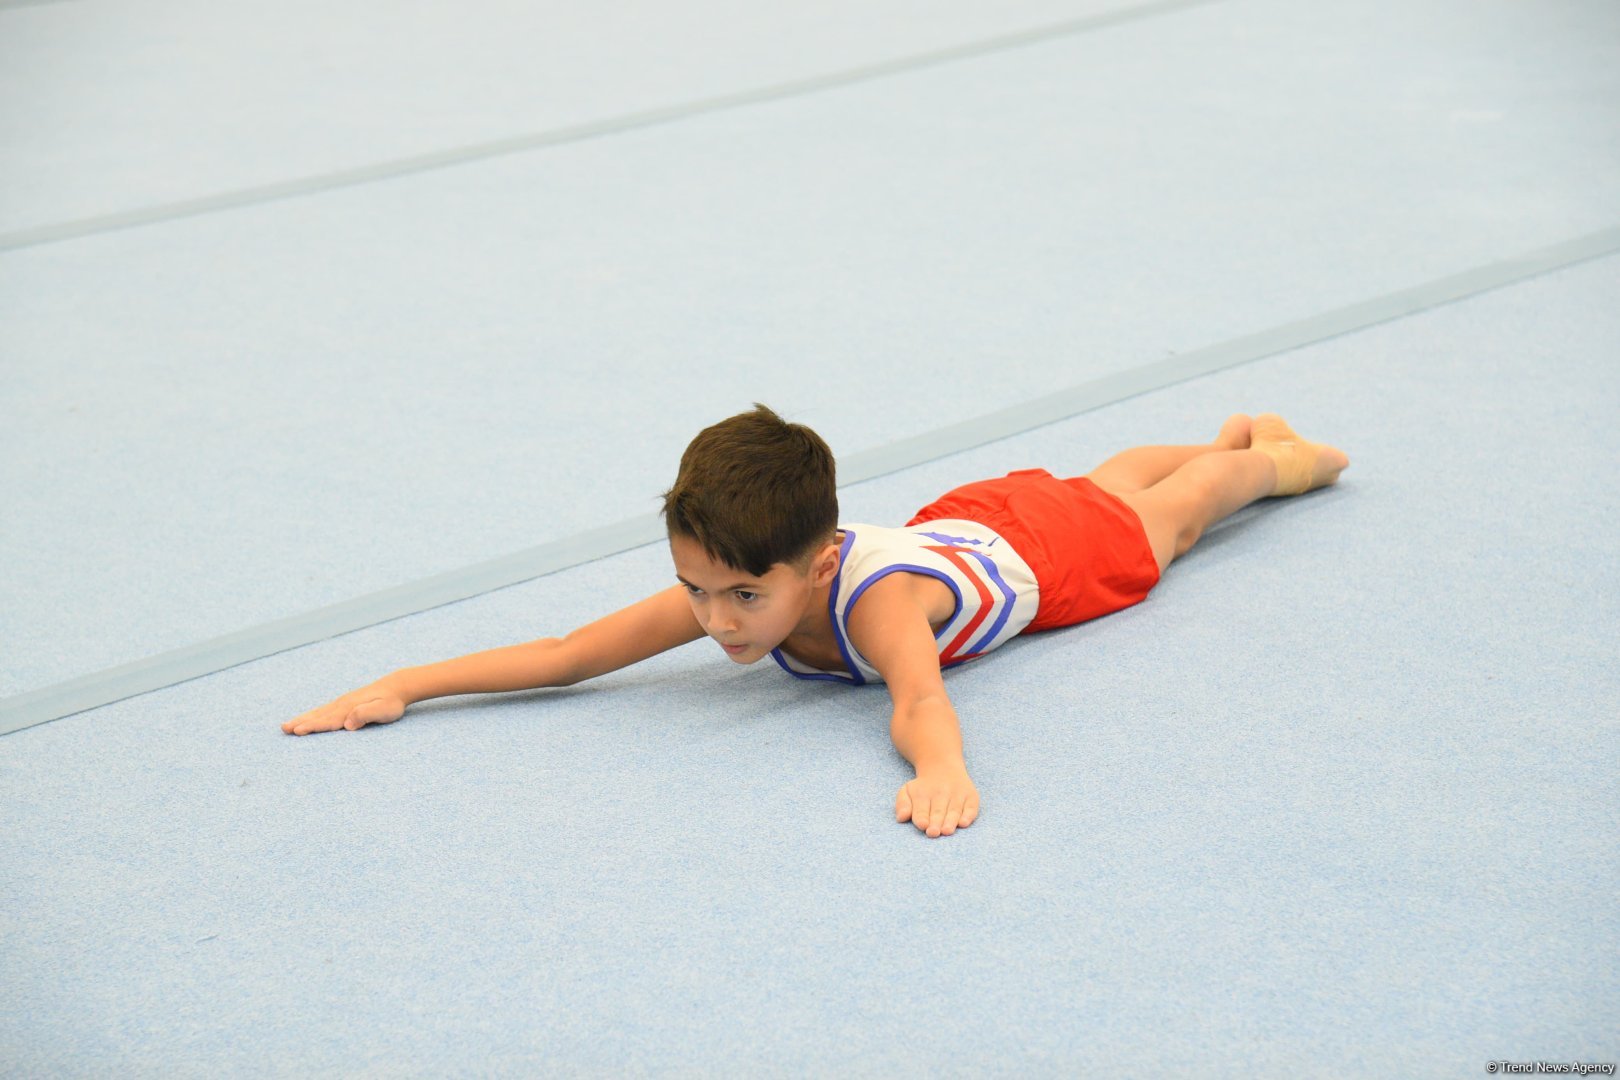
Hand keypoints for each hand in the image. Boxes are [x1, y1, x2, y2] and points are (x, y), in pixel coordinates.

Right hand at [282, 679, 407, 735]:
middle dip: (301, 723)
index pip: (328, 720)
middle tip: (283, 729)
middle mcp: (342, 705)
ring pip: (318, 713)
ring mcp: (342, 703)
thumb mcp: (384, 710)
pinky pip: (323, 711)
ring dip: (302, 719)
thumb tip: (348, 725)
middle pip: (318, 716)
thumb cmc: (391, 702)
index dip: (313, 726)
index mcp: (350, 708)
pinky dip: (312, 716)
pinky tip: (305, 719)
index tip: (298, 731)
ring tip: (286, 726)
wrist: (396, 687)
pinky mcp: (344, 704)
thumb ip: (366, 715)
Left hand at [895, 763, 979, 837]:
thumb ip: (902, 804)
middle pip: (938, 811)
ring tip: (946, 831)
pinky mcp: (971, 796)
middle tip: (933, 832)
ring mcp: (957, 794)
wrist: (943, 767)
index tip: (922, 825)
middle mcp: (941, 792)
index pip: (921, 809)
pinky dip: (968, 815)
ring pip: (954, 810)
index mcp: (923, 793)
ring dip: (950, 821)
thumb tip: (901, 818)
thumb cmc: (923, 787)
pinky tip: (963, 823)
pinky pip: (971, 807)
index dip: (922, 817)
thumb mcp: (907, 790)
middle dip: (935, 822)